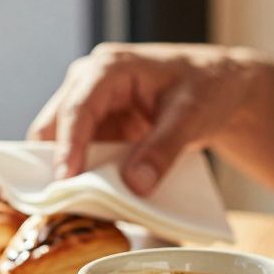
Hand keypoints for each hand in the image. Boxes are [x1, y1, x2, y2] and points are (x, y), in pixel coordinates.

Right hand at [28, 43, 273, 192]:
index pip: (78, 108)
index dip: (67, 145)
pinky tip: (96, 199)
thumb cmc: (206, 86)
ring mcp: (90, 106)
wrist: (219, 85)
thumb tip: (134, 185)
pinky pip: (80, 155)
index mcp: (109, 68)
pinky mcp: (98, 128)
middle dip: (56, 162)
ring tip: (79, 206)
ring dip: (69, 173)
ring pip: (60, 143)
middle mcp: (89, 83)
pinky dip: (85, 176)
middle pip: (54, 125)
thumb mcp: (191, 116)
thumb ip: (163, 150)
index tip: (65, 179)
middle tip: (64, 202)